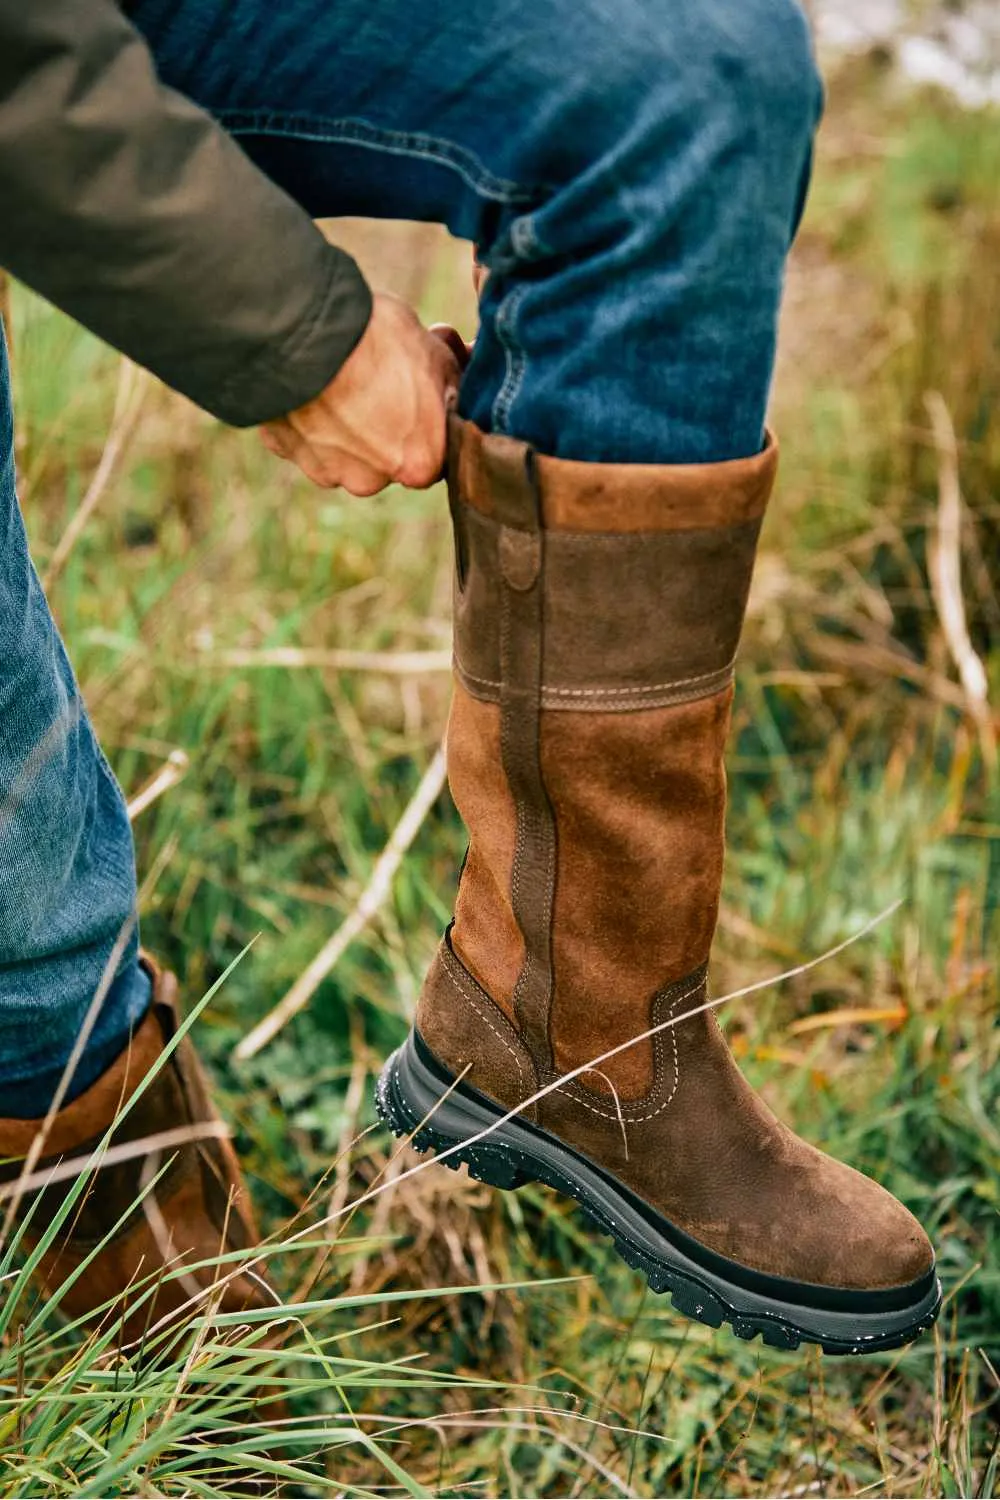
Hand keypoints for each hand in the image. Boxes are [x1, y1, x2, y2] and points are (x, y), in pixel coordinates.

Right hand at [260, 292, 464, 494]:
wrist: (302, 331)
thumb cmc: (377, 340)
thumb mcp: (434, 351)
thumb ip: (449, 379)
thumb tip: (458, 374)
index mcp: (419, 465)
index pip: (432, 456)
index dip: (425, 423)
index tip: (416, 395)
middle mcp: (372, 481)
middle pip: (386, 459)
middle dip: (384, 428)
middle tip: (376, 383)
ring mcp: (326, 470)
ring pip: (344, 452)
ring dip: (345, 426)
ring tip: (341, 380)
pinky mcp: (286, 452)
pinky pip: (305, 437)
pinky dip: (309, 416)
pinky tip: (311, 383)